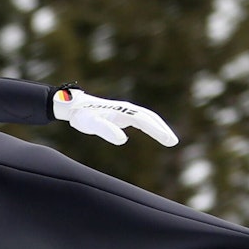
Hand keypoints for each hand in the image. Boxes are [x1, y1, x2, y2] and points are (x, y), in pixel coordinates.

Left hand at [53, 88, 178, 146]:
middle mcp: (127, 109)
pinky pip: (142, 119)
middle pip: (150, 118)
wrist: (74, 106)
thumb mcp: (91, 124)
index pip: (145, 121)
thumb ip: (106, 131)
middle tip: (173, 142)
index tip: (168, 140)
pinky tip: (155, 133)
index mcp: (123, 111)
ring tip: (170, 140)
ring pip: (148, 117)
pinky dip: (152, 125)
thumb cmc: (82, 116)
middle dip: (163, 129)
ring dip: (160, 127)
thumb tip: (124, 139)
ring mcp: (126, 111)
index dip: (157, 130)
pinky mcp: (122, 114)